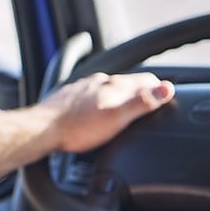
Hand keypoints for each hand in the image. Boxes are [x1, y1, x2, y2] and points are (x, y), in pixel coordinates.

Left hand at [38, 72, 174, 152]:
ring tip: (126, 106)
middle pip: (127, 83)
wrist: (42, 130)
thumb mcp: (117, 118)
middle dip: (140, 91)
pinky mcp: (70, 97)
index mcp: (114, 86)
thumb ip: (143, 103)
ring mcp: (83, 88)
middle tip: (150, 100)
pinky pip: (91, 95)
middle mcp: (99, 82)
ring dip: (119, 95)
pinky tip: (96, 111)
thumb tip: (166, 88)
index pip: (145, 80)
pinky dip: (99, 101)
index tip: (167, 94)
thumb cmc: (78, 128)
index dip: (159, 88)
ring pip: (107, 88)